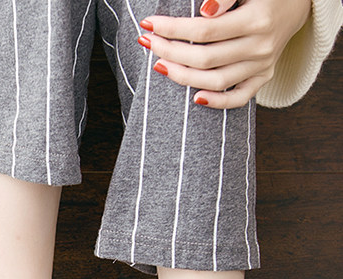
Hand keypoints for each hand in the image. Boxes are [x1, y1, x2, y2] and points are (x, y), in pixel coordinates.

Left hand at [140, 0, 312, 107]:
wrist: (298, 2)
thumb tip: (204, 11)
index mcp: (257, 19)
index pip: (204, 30)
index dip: (172, 28)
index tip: (149, 24)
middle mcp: (260, 46)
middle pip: (204, 58)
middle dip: (169, 51)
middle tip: (148, 42)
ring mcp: (262, 65)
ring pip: (215, 81)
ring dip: (182, 76)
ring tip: (159, 65)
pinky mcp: (263, 77)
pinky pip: (238, 99)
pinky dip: (217, 102)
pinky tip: (195, 98)